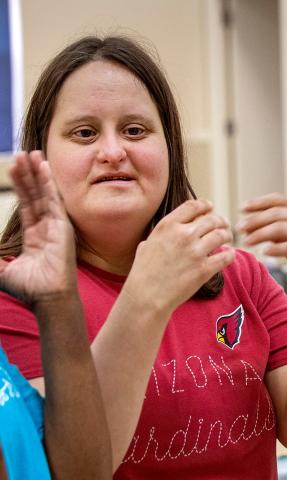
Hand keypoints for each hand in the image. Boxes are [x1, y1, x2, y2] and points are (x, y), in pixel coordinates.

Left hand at [0, 151, 75, 306]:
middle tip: (22, 154)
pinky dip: (48, 183)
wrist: (47, 298)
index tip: (15, 169)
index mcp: (34, 237)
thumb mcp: (0, 269)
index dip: (21, 187)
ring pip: (44, 194)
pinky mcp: (62, 227)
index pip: (26, 206)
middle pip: (35, 195)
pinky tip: (43, 167)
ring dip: (37, 173)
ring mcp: (55, 226)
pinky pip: (53, 200)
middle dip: (28, 175)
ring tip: (31, 154)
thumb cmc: (29, 288)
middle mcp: (46, 228)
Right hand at [125, 199, 234, 315]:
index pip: (194, 206)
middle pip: (212, 219)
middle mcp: (183, 235)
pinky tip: (229, 254)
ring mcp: (195, 252)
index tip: (211, 207)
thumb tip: (166, 232)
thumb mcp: (147, 245)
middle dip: (220, 221)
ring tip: (227, 238)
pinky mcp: (205, 269)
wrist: (147, 296)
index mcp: (168, 226)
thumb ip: (160, 235)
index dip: (205, 205)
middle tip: (224, 225)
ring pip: (222, 235)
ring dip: (227, 235)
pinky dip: (231, 254)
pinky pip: (227, 256)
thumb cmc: (144, 272)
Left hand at [237, 194, 286, 294]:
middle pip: (276, 214)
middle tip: (239, 229)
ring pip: (281, 228)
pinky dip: (275, 249)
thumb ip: (274, 227)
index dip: (258, 202)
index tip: (241, 208)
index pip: (277, 200)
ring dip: (260, 234)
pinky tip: (263, 252)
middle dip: (254, 220)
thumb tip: (248, 221)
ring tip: (246, 242)